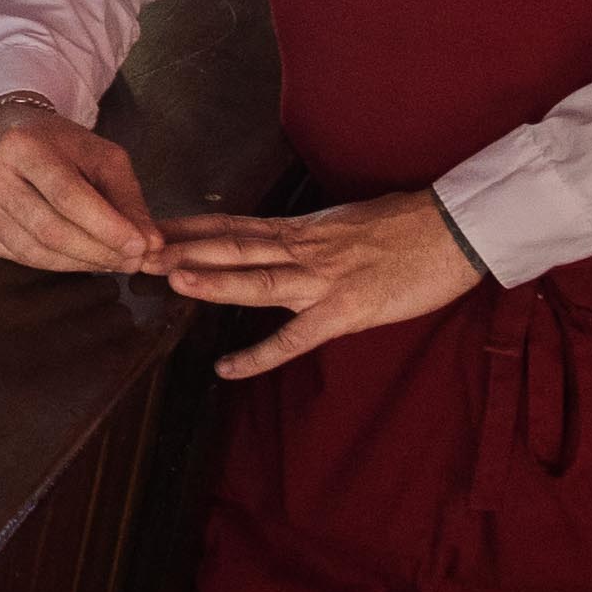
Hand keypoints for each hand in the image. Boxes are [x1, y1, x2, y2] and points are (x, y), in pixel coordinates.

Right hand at [0, 96, 157, 271]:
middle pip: (49, 230)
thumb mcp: (101, 156)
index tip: (140, 248)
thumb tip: (150, 245)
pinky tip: (74, 258)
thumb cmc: (59, 144)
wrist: (4, 130)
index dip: (106, 227)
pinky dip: (50, 264)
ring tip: (109, 263)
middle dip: (97, 252)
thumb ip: (127, 199)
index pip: (68, 196)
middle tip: (131, 263)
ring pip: (31, 251)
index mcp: (23, 144)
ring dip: (78, 264)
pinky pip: (12, 257)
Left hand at [158, 188, 488, 378]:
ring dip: (215, 278)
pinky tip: (228, 370)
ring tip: (173, 279)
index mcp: (302, 229)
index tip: (150, 227)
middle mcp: (303, 248)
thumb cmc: (407, 227)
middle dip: (184, 248)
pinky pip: (295, 337)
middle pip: (234, 245)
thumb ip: (311, 234)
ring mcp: (322, 279)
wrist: (453, 230)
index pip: (235, 225)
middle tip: (137, 250)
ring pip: (258, 278)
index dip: (190, 227)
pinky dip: (260, 354)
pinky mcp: (344, 311)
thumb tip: (285, 238)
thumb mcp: (346, 221)